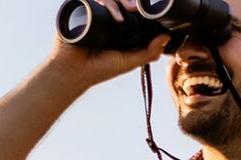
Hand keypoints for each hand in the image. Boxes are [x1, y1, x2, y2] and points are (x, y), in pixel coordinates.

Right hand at [46, 1, 172, 88]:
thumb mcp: (130, 61)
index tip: (152, 12)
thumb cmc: (99, 68)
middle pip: (121, 1)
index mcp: (119, 26)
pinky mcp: (81, 7)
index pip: (132, 11)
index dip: (141, 9)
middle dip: (132, 2)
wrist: (73, 71)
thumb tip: (167, 37)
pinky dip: (108, 3)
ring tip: (130, 10)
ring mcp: (94, 11)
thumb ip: (150, 52)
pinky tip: (117, 17)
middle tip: (139, 8)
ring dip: (122, 1)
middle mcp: (107, 17)